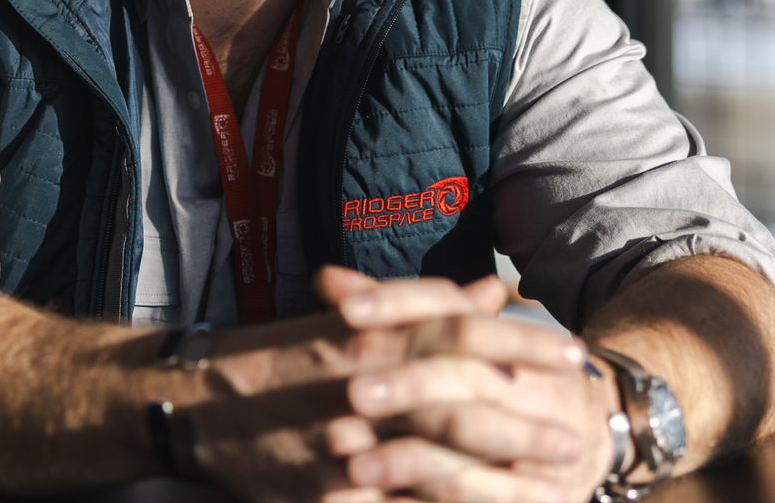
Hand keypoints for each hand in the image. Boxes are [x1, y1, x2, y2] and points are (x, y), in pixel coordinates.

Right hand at [167, 274, 585, 501]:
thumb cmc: (279, 359)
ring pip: (432, 459)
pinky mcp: (326, 487)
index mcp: (369, 334)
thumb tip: (493, 292)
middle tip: (579, 435)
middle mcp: (361, 381)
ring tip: (548, 488)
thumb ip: (427, 308)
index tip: (573, 355)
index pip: (460, 331)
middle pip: (458, 398)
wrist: (195, 402)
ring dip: (494, 475)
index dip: (521, 344)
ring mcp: (344, 438)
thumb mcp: (351, 322)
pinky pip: (392, 502)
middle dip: (524, 419)